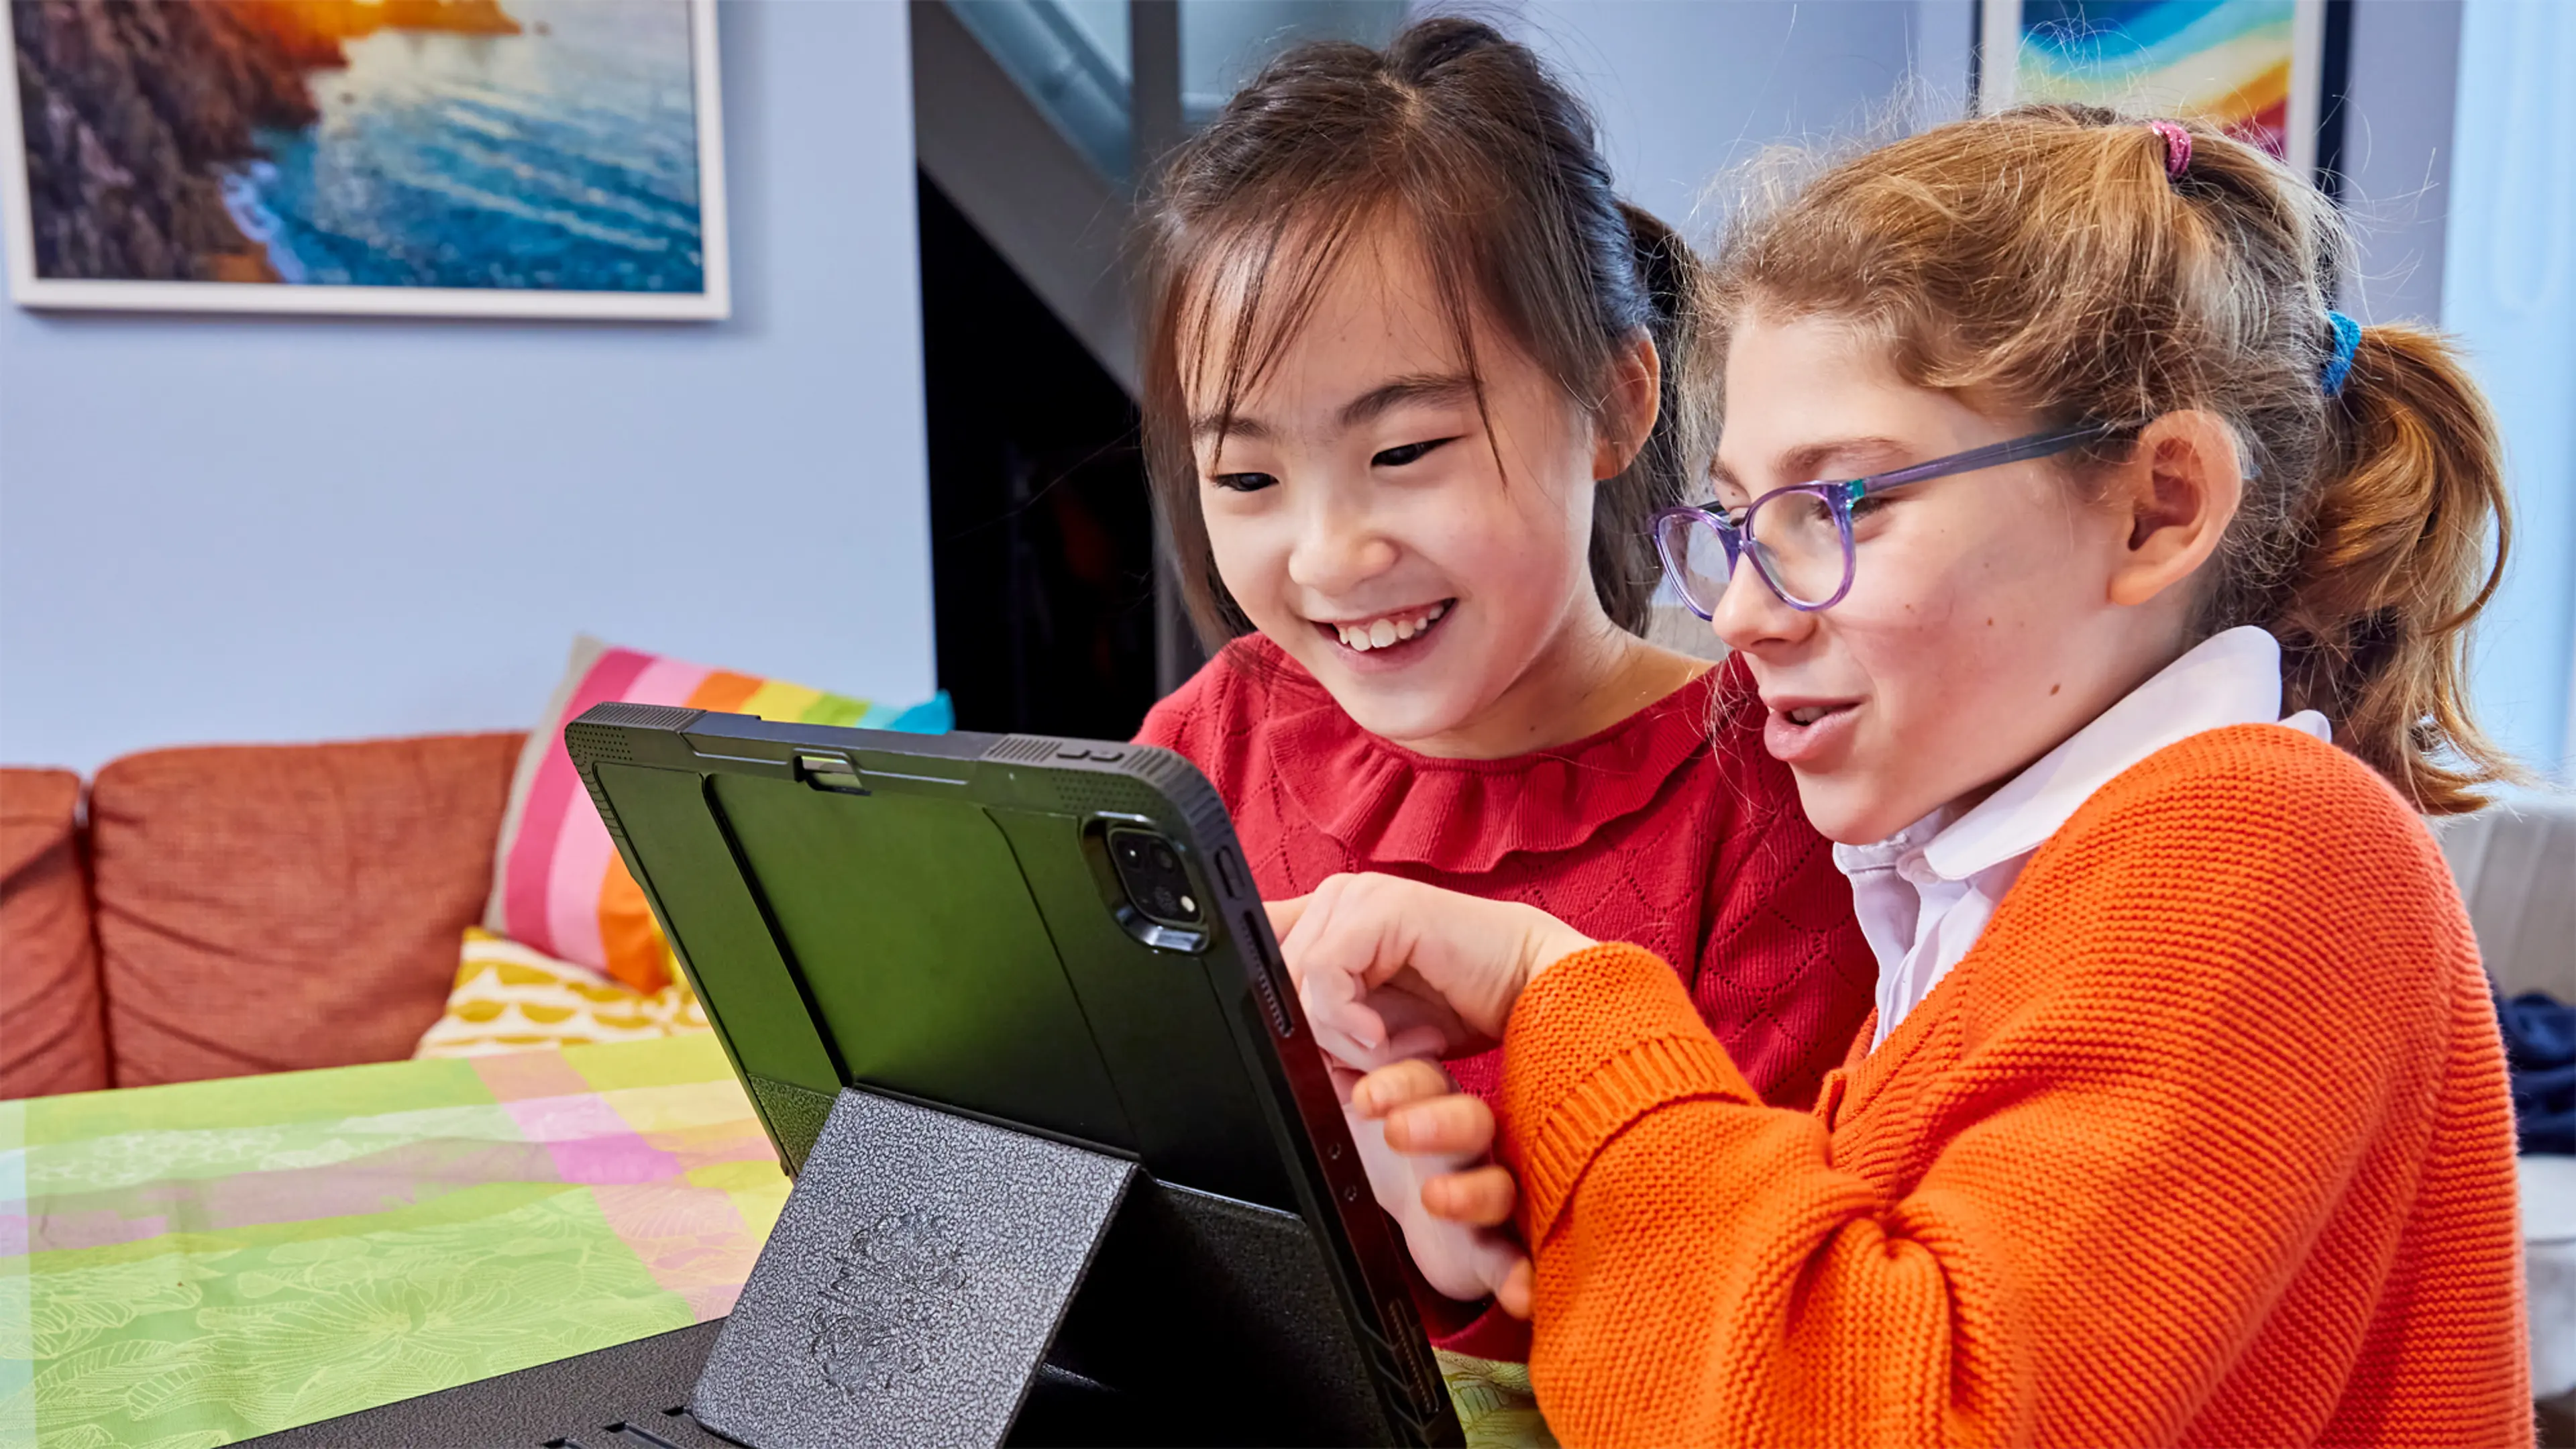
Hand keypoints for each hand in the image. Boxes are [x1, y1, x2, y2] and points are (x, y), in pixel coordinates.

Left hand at [1267, 874, 1594, 1069]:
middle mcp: (1333, 899)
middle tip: (1377, 1054)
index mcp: (1324, 919)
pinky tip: (1389, 1037)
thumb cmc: (1456, 1009)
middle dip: (1316, 1038)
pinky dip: (1349, 1022)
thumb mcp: (1368, 1027)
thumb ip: (1319, 1018)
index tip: (1304, 1055)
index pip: (1253, 952)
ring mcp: (1356, 897)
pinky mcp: (1381, 907)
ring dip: (1341, 1037)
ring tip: (1395, 1045)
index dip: (1266, 1007)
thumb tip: (1266, 1039)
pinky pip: (1323, 974)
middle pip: (1270, 980)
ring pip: (1294, 982)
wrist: (1532, 994)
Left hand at [1350, 1059, 1533, 1317]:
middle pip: (1470, 1120)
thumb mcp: (1347, 1112)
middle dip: (1438, 1121)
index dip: (1399, 1083)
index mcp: (1429, 1103)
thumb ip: (1331, 1068)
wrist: (1412, 1227)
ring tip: (1436, 1196)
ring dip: (1472, 1191)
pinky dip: (1518, 1275)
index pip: (1421, 1079)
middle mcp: (1466, 1142)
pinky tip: (1520, 1288)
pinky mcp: (1493, 1250)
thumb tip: (1304, 1028)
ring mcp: (1484, 1193)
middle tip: (1398, 1131)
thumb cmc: (1385, 1156)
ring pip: (1496, 1185)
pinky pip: (1512, 1261)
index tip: (1367, 1097)